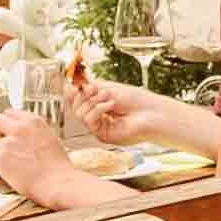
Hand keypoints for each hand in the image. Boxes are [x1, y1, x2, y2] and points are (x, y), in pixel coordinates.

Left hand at [0, 107, 128, 209]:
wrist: (57, 182)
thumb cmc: (56, 166)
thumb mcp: (48, 137)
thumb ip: (31, 130)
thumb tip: (20, 131)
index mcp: (33, 121)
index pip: (9, 112)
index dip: (8, 123)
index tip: (10, 131)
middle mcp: (19, 128)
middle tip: (5, 142)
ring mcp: (8, 142)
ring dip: (2, 153)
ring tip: (18, 163)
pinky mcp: (0, 158)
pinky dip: (3, 167)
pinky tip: (17, 171)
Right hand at [71, 75, 190, 145]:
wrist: (151, 112)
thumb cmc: (136, 100)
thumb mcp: (108, 88)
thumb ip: (88, 88)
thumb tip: (69, 87)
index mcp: (98, 105)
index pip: (77, 100)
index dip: (73, 92)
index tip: (75, 84)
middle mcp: (97, 117)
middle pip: (75, 107)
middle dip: (84, 96)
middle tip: (97, 90)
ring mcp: (100, 128)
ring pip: (80, 114)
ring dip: (93, 102)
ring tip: (109, 98)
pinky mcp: (103, 135)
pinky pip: (89, 122)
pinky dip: (97, 110)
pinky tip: (110, 105)